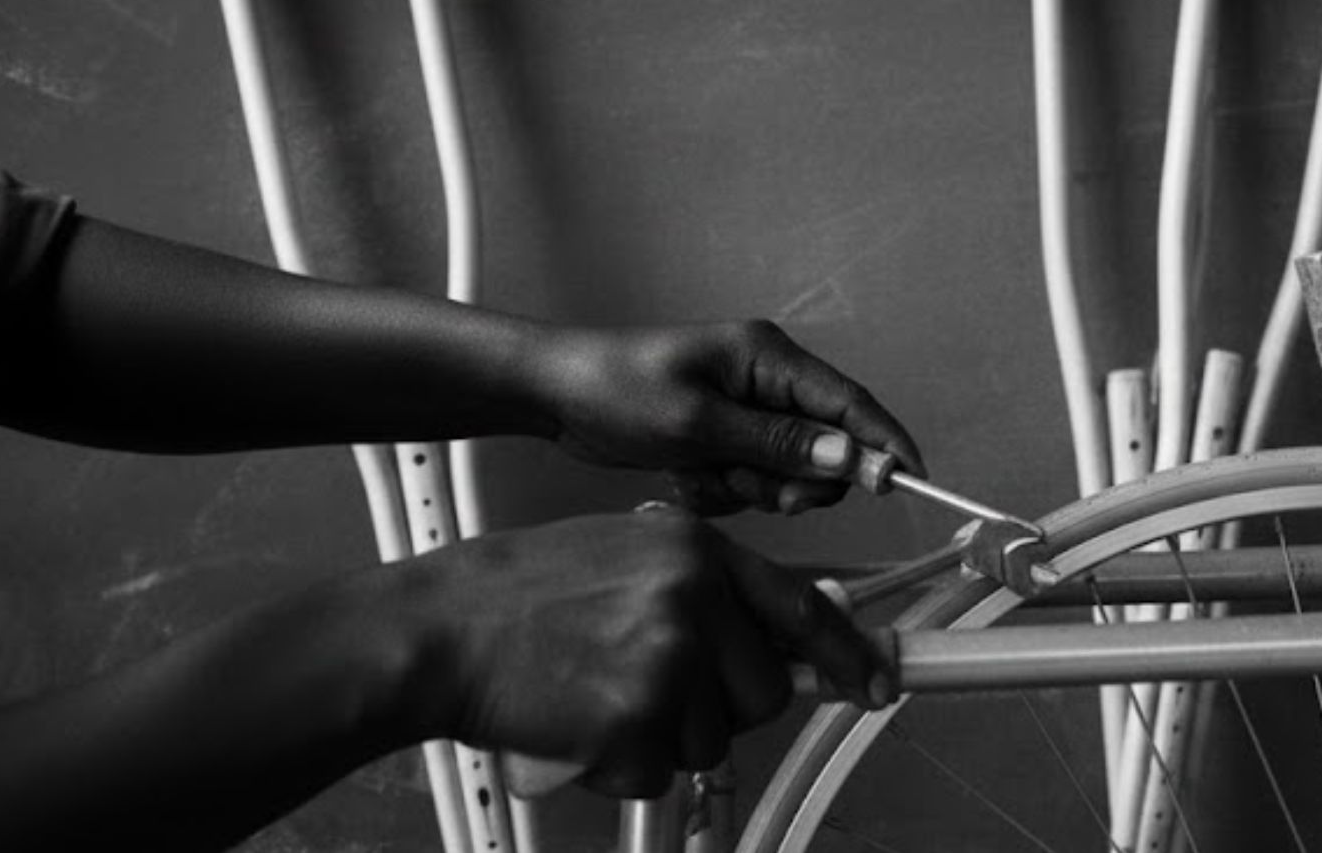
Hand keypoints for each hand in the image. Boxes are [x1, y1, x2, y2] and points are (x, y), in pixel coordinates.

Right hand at [383, 511, 893, 797]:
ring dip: (659, 735)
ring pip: (710, 739)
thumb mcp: (627, 555)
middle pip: (762, 692)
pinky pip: (658, 771)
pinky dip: (619, 765)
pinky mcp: (636, 715)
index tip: (879, 683)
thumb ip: (700, 587)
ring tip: (596, 692)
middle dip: (720, 707)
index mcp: (696, 549)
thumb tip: (762, 632)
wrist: (442, 629)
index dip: (849, 654)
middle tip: (652, 689)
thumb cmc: (520, 595)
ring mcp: (668, 655)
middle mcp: (692, 595)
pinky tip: (578, 722)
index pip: (802, 608)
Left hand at [527, 321, 923, 513]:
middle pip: (825, 448)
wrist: (554, 396)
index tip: (910, 483)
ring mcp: (746, 412)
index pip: (851, 403)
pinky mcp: (726, 438)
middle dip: (792, 480)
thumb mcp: (697, 423)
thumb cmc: (615, 390)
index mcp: (769, 358)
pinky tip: (684, 476)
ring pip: (787, 474)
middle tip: (746, 483)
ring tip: (699, 471)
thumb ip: (776, 444)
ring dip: (749, 488)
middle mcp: (767, 382)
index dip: (886, 443)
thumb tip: (848, 457)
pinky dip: (723, 490)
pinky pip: (751, 483)